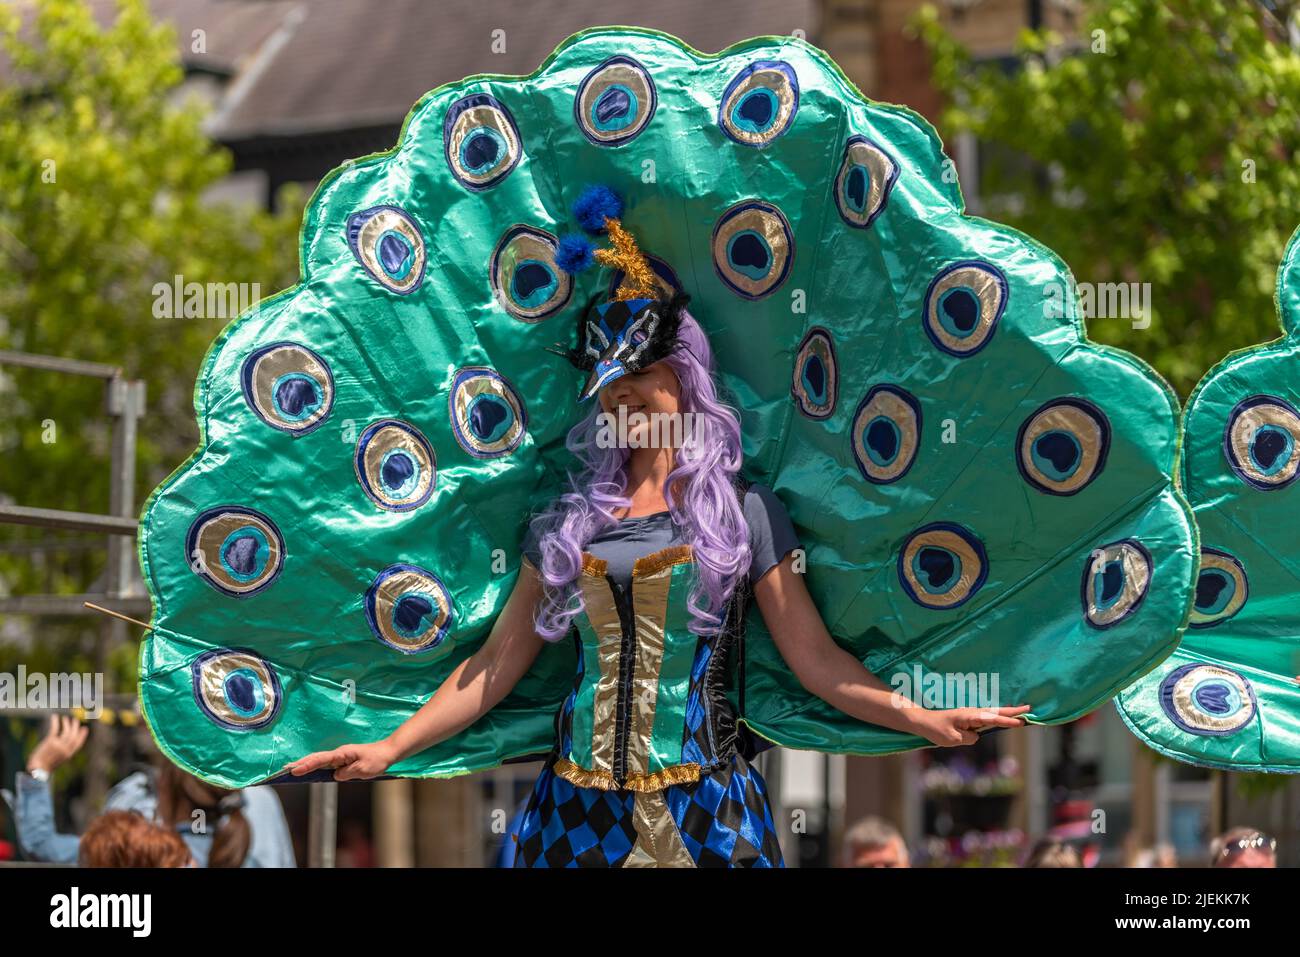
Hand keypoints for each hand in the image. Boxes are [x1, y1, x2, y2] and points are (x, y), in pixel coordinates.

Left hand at [27, 714, 88, 773]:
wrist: (37, 769)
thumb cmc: (46, 766)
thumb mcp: (58, 760)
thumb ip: (63, 753)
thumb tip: (66, 746)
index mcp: (69, 754)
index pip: (79, 743)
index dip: (82, 735)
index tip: (85, 728)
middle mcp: (66, 749)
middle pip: (74, 735)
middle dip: (75, 727)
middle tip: (75, 720)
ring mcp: (59, 745)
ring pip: (66, 731)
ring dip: (66, 723)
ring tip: (65, 718)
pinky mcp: (50, 741)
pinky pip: (55, 728)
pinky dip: (55, 721)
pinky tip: (55, 716)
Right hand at [283, 741, 396, 781]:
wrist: (388, 752)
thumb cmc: (377, 760)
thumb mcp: (363, 770)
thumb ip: (347, 773)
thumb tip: (334, 775)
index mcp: (342, 754)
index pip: (321, 760)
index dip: (307, 765)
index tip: (295, 770)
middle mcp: (338, 754)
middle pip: (316, 758)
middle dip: (300, 763)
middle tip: (284, 768)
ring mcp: (340, 757)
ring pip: (319, 761)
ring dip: (305, 764)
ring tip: (290, 769)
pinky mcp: (343, 761)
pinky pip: (326, 764)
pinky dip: (315, 766)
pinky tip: (309, 770)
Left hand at [913, 704, 1030, 746]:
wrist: (922, 721)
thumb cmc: (936, 730)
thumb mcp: (953, 739)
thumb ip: (969, 738)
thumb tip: (978, 736)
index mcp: (970, 716)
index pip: (993, 719)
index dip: (1008, 721)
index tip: (1022, 721)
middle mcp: (972, 713)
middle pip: (996, 711)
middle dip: (1013, 710)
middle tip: (1030, 709)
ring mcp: (971, 715)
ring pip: (993, 713)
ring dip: (1008, 712)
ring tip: (1023, 712)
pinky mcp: (968, 718)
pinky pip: (987, 717)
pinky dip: (998, 715)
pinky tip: (1005, 717)